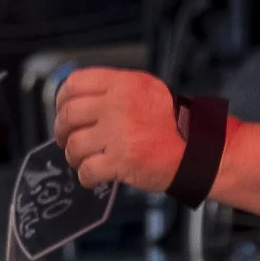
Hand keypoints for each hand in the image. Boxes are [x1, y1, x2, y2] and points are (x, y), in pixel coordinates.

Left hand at [53, 67, 183, 193]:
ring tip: (83, 159)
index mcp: (124, 84)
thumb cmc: (173, 123)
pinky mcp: (122, 161)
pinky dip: (86, 177)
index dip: (62, 99)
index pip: (75, 83)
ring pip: (74, 144)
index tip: (62, 110)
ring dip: (73, 156)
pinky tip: (92, 177)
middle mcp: (118, 105)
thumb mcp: (147, 91)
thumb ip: (115, 91)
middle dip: (61, 130)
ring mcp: (119, 133)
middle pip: (69, 115)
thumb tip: (78, 102)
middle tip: (65, 139)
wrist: (197, 150)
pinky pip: (87, 170)